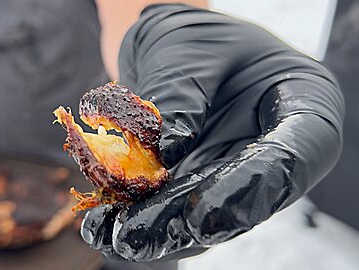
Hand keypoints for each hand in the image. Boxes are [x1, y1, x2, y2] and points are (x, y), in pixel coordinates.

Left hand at [81, 4, 343, 261]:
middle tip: (139, 235)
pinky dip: (140, 217)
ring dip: (158, 228)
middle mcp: (273, 147)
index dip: (253, 186)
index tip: (204, 214)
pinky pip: (175, 209)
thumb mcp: (186, 49)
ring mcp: (235, 171)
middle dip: (187, 219)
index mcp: (300, 101)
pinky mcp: (199, 185)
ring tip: (114, 234)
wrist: (169, 51)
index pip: (297, 151)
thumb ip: (181, 96)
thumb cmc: (189, 37)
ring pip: (206, 215)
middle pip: (242, 198)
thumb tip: (168, 153)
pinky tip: (105, 224)